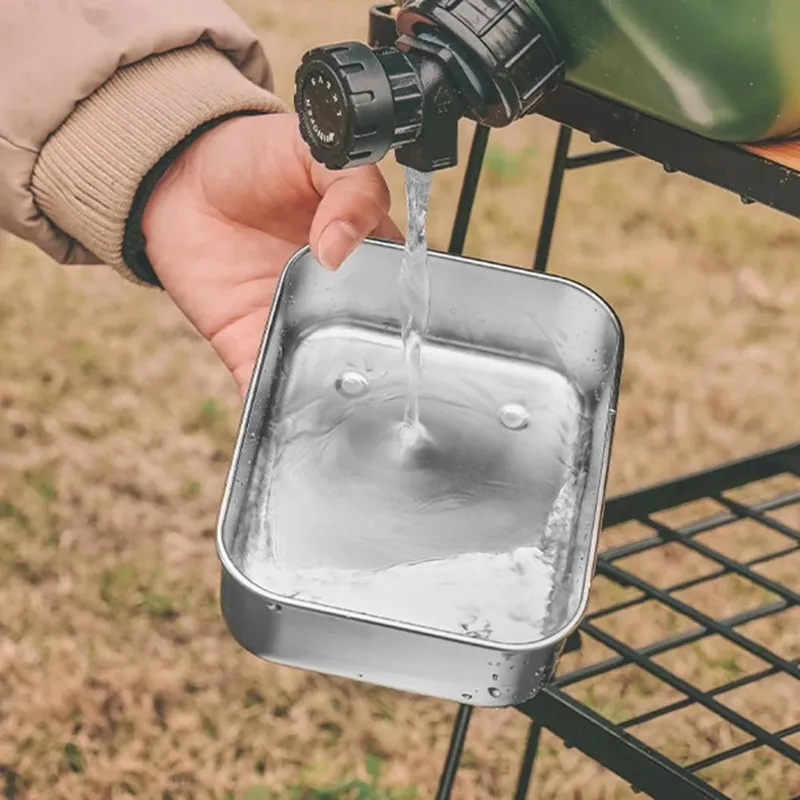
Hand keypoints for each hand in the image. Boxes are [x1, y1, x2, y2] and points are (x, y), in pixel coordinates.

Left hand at [142, 112, 401, 395]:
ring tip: (351, 420)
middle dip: (382, 373)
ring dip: (339, 400)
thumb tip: (342, 247)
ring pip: (328, 379)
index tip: (415, 336)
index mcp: (369, 257)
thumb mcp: (315, 150)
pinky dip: (277, 411)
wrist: (178, 176)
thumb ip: (351, 188)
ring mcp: (295, 326)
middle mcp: (339, 301)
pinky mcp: (251, 346)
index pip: (404, 298)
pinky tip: (290, 430)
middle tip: (387, 389)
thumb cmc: (253, 157)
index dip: (413, 320)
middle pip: (372, 349)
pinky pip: (270, 388)